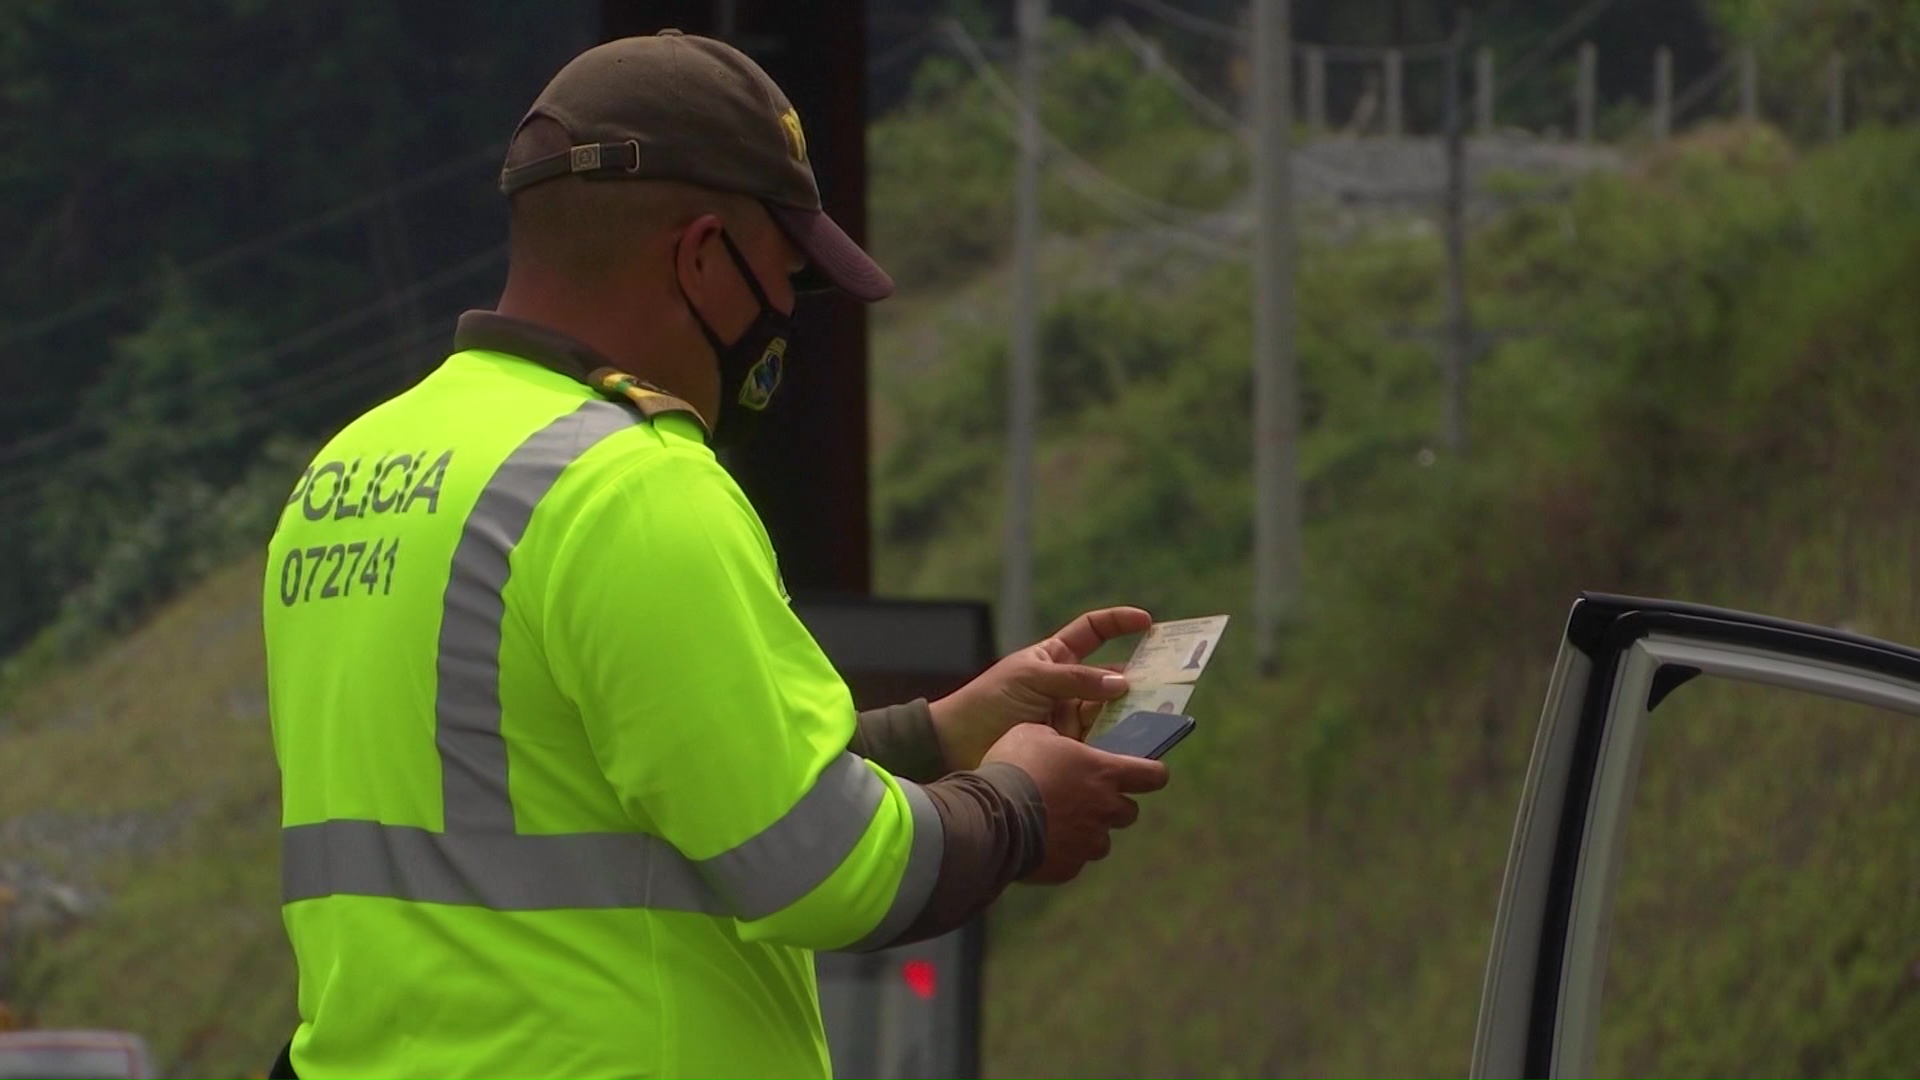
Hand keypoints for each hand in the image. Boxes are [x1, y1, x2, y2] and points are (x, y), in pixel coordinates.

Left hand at [928, 606, 1153, 769]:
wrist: (957, 746)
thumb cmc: (988, 702)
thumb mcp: (1030, 679)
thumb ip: (1076, 679)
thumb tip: (1122, 682)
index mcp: (1056, 658)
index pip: (1093, 631)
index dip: (1119, 623)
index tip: (1147, 623)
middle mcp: (1069, 687)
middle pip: (1113, 677)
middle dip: (1141, 678)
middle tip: (1171, 682)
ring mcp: (1070, 718)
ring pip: (1113, 713)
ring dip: (1135, 714)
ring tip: (1159, 717)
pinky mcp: (1069, 748)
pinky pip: (1102, 743)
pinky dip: (1120, 744)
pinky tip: (1135, 745)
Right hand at [982, 723, 1170, 883]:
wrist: (991, 816)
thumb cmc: (1014, 766)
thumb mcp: (1032, 733)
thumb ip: (1057, 738)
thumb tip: (1057, 740)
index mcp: (1104, 773)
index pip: (1154, 775)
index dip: (1152, 773)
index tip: (1147, 774)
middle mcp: (1105, 809)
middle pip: (1129, 811)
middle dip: (1113, 805)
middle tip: (1085, 798)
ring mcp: (1089, 842)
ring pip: (1101, 840)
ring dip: (1087, 831)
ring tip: (1057, 823)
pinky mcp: (1070, 867)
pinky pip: (1075, 860)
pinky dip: (1062, 852)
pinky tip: (1039, 841)